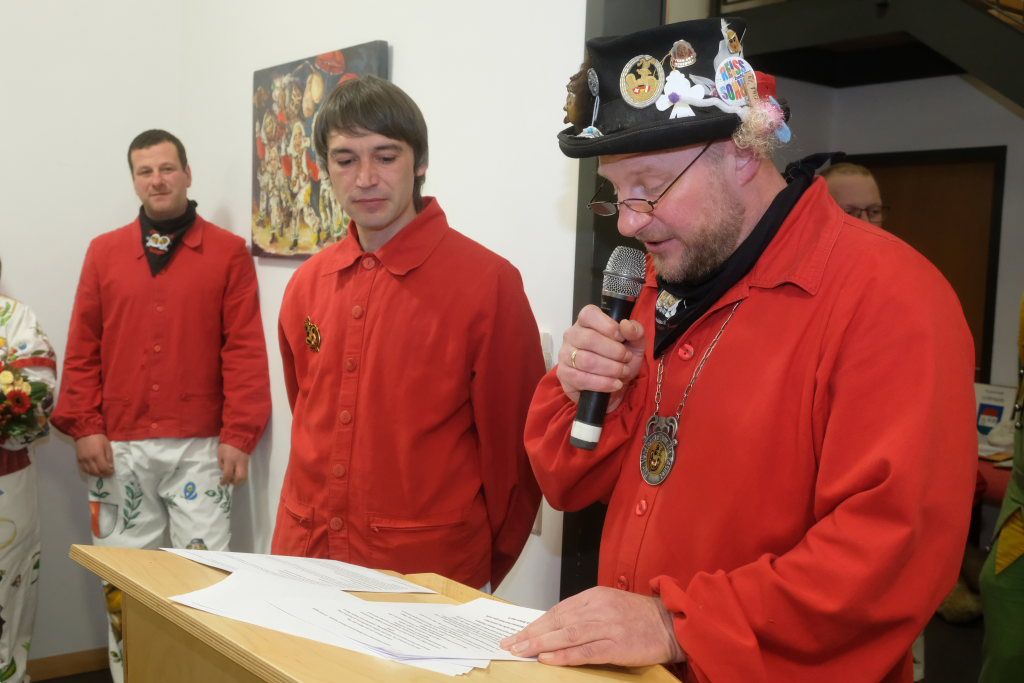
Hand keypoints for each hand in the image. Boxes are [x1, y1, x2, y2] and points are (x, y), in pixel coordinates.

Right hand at [75, 433, 113, 476]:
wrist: (85, 432)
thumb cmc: (99, 438)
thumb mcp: (107, 446)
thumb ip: (109, 457)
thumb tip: (110, 467)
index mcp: (97, 455)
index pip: (103, 468)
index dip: (108, 472)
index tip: (112, 472)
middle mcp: (89, 459)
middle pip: (96, 472)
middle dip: (103, 474)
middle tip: (108, 473)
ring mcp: (83, 460)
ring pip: (89, 472)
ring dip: (96, 474)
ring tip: (101, 473)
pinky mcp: (78, 460)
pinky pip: (84, 469)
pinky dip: (89, 472)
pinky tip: (94, 471)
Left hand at [217, 443, 249, 484]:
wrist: (239, 437)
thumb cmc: (227, 445)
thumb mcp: (220, 454)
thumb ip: (221, 463)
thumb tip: (224, 471)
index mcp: (230, 460)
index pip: (228, 474)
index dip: (225, 480)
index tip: (222, 483)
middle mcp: (238, 463)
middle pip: (240, 477)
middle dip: (235, 482)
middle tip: (230, 482)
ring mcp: (244, 463)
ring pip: (245, 476)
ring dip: (239, 480)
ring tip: (233, 479)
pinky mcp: (247, 462)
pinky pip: (245, 472)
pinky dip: (241, 475)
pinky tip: (236, 474)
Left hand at [500, 586, 683, 667]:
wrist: (671, 623)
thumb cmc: (639, 616)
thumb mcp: (609, 604)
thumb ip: (584, 613)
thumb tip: (554, 628)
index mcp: (594, 596)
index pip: (557, 610)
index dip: (535, 623)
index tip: (517, 634)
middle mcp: (598, 608)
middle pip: (557, 621)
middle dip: (531, 634)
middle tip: (510, 644)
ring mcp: (608, 626)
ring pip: (567, 635)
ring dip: (541, 644)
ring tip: (521, 652)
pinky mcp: (617, 645)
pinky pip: (586, 651)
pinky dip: (564, 655)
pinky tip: (548, 658)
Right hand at [557, 305, 645, 411]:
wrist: (615, 384)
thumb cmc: (621, 359)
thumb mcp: (635, 343)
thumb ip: (635, 331)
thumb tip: (626, 325)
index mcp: (586, 322)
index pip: (589, 314)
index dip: (607, 325)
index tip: (621, 337)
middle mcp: (572, 335)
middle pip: (588, 339)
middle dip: (614, 351)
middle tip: (626, 359)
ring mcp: (565, 354)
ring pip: (585, 360)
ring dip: (610, 368)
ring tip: (623, 372)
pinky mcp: (564, 374)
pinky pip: (580, 379)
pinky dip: (602, 383)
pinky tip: (615, 384)